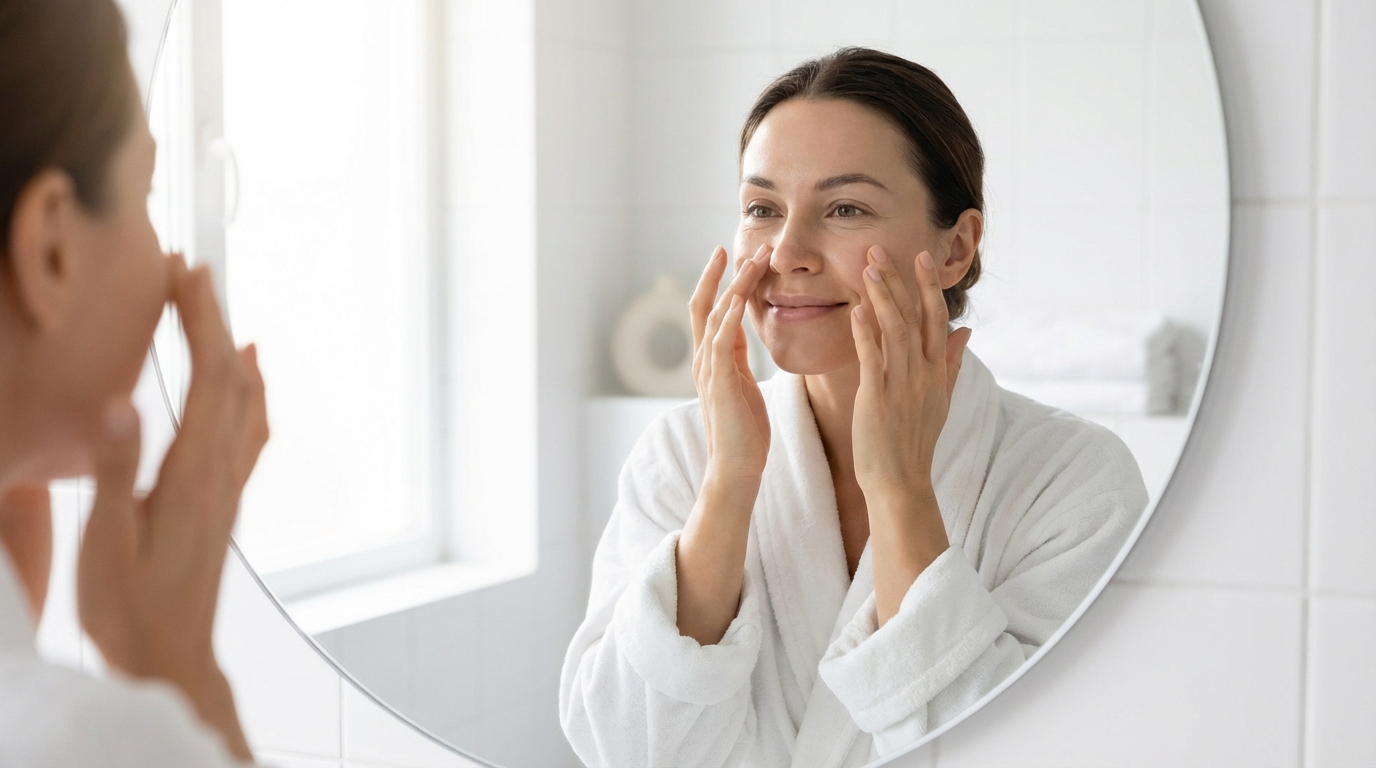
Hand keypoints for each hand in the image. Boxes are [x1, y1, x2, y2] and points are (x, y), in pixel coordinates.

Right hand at [77, 255, 266, 760]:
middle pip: (232, 377)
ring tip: (214, 307)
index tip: (184, 274)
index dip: (199, 318)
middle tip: (191, 272)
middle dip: (213, 318)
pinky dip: (250, 390)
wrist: (170, 659)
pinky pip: (251, 429)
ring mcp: (228, 487)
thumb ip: (117, 470)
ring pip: (247, 400)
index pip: (208, 376)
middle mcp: (222, 472)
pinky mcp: (224, 502)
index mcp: (194, 473)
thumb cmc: (132, 608)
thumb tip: (122, 403)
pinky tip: (249, 380)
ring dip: (230, 347)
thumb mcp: (108, 540)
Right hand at [675, 245, 771, 644]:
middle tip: (734, 245)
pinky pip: (721, 337)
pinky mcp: (719, 381)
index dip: (721, 282)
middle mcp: (705, 360)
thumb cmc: (747, 435)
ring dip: (734, 284)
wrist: (736, 470)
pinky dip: (730, 312)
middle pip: (704, 304)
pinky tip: (742, 293)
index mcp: (714, 361)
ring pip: (715, 314)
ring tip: (752, 259)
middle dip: (718, 274)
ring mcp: (708, 369)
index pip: (713, 311)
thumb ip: (740, 362)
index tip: (735, 256)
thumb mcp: (744, 389)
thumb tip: (746, 340)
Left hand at [850, 246, 969, 498]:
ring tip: (868, 267)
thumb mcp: (940, 399)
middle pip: (915, 315)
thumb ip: (951, 362)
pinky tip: (856, 309)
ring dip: (882, 295)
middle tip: (882, 248)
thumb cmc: (914, 443)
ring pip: (895, 328)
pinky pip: (873, 356)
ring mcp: (902, 383)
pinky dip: (865, 331)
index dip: (928, 286)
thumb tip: (966, 331)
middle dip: (900, 280)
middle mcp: (923, 372)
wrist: (901, 482)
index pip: (935, 318)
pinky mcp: (878, 396)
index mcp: (936, 371)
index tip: (920, 256)